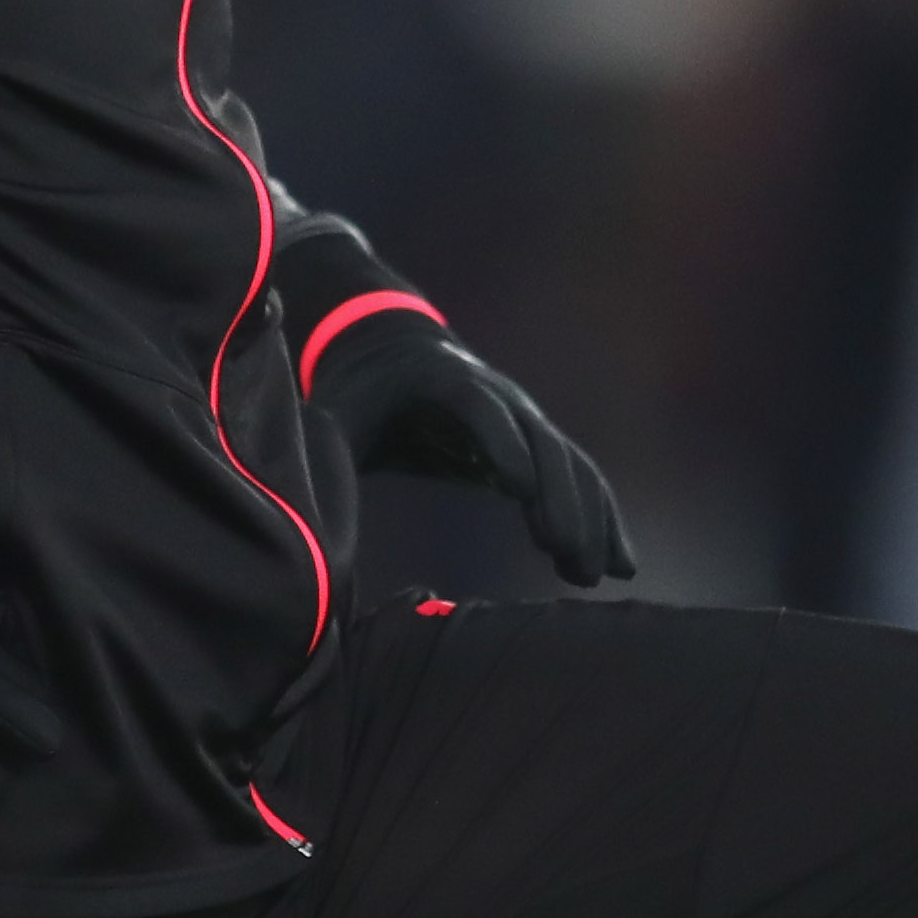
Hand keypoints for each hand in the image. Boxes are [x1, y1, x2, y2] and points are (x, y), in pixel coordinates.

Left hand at [302, 310, 633, 587]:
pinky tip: (622, 564)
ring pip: (568, 463)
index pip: (477, 407)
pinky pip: (575, 479)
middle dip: (559, 496)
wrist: (380, 342)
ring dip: (589, 516)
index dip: (500, 442)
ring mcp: (519, 417)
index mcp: (438, 378)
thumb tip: (295, 506)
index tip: (519, 487)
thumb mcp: (330, 413)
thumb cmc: (349, 386)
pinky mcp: (530, 445)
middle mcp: (493, 393)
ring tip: (596, 574)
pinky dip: (601, 517)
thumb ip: (323, 450)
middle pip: (537, 440)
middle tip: (570, 554)